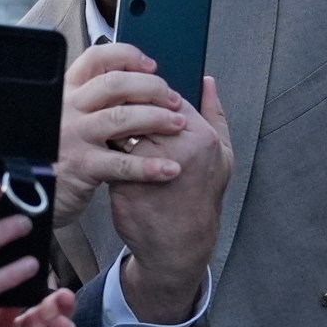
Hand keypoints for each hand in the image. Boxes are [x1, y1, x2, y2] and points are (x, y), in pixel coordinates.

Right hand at [55, 43, 191, 224]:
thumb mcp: (69, 119)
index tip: (150, 66)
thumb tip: (134, 84)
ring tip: (178, 125)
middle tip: (174, 100)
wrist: (32, 191)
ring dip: (156, 119)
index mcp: (67, 93)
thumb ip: (93, 101)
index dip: (127, 56)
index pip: (96, 59)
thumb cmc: (59, 154)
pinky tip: (168, 169)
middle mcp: (69, 109)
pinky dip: (150, 166)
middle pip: (115, 84)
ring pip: (122, 117)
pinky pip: (122, 163)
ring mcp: (74, 136)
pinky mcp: (82, 166)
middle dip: (151, 88)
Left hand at [108, 76, 230, 323]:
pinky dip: (104, 150)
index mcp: (200, 137)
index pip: (167, 96)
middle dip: (127, 106)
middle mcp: (175, 149)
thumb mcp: (221, 155)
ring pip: (120, 128)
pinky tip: (105, 153)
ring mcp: (148, 166)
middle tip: (121, 110)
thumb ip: (215, 114)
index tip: (141, 98)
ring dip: (113, 126)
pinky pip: (108, 153)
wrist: (179, 245)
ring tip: (114, 132)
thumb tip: (207, 81)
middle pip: (140, 108)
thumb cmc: (199, 198)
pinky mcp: (123, 182)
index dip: (151, 95)